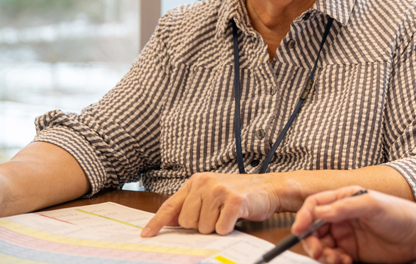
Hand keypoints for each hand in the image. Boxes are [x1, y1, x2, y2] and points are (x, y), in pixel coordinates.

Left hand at [141, 172, 281, 236]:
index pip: (171, 204)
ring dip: (216, 227)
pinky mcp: (234, 201)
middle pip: (187, 222)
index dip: (157, 222)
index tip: (146, 235)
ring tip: (227, 214)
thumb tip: (169, 222)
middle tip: (216, 215)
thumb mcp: (211, 194)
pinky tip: (236, 216)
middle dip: (200, 225)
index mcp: (196, 181)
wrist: (269, 188)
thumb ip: (191, 205)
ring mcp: (219, 190)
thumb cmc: (239, 194)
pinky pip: (220, 228)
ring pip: (203, 227)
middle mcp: (205, 183)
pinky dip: (228, 228)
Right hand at [292, 186, 415, 263]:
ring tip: (338, 259)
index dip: (304, 216)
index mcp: (344, 198)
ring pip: (321, 245)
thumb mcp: (373, 205)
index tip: (299, 230)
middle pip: (313, 228)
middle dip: (312, 241)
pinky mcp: (351, 250)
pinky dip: (333, 262)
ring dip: (324, 254)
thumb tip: (320, 211)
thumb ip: (345, 207)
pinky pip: (332, 257)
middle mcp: (342, 216)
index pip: (315, 205)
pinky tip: (345, 261)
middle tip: (320, 251)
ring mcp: (346, 234)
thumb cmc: (400, 214)